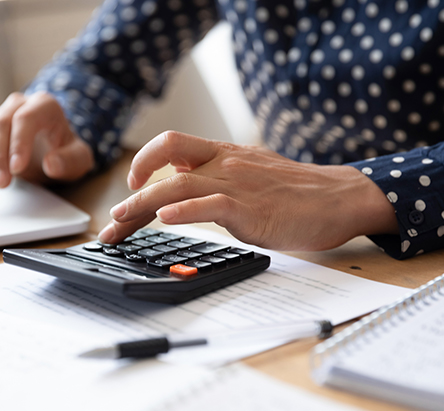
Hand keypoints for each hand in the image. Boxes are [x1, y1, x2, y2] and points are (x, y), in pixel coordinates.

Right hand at [0, 92, 93, 187]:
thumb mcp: (79, 160)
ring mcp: (0, 113)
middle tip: (1, 184)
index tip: (16, 168)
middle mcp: (19, 104)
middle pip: (1, 123)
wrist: (55, 149)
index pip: (26, 119)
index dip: (19, 143)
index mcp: (45, 106)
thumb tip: (52, 164)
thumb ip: (70, 161)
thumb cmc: (67, 152)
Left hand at [98, 131, 397, 250]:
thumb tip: (185, 186)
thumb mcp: (250, 173)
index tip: (130, 184)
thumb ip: (218, 177)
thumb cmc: (296, 191)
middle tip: (113, 220)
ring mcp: (236, 184)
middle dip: (133, 193)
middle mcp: (225, 163)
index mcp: (223, 153)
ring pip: (178, 185)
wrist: (338, 198)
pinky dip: (184, 211)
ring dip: (143, 204)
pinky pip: (210, 204)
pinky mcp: (250, 208)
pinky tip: (166, 219)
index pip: (171, 147)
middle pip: (166, 165)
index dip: (143, 162)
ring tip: (121, 221)